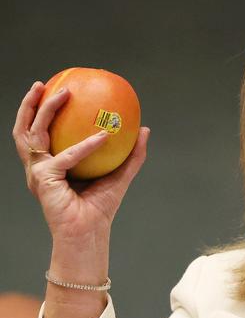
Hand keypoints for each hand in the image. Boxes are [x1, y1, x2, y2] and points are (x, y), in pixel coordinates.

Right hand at [12, 81, 149, 239]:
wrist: (90, 233)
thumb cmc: (100, 207)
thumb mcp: (120, 175)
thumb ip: (132, 154)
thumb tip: (145, 129)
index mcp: (50, 164)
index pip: (39, 133)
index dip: (41, 110)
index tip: (54, 88)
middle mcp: (38, 167)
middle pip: (25, 129)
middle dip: (31, 103)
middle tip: (45, 83)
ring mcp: (37, 173)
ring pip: (32, 134)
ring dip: (44, 111)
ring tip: (61, 93)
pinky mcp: (43, 181)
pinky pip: (65, 157)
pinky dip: (84, 146)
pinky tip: (102, 136)